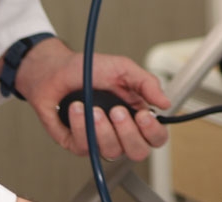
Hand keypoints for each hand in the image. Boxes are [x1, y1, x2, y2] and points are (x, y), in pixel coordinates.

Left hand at [12, 38, 170, 160]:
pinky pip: (84, 146)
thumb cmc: (89, 69)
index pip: (156, 137)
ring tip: (93, 107)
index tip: (143, 115)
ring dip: (102, 128)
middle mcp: (121, 132)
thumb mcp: (123, 69)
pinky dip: (79, 125)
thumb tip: (165, 103)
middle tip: (117, 111)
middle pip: (138, 152)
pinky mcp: (78, 144)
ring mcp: (100, 140)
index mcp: (137, 115)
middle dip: (128, 132)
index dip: (153, 131)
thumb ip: (147, 83)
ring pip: (111, 151)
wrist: (55, 71)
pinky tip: (76, 108)